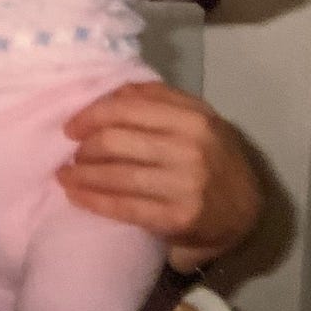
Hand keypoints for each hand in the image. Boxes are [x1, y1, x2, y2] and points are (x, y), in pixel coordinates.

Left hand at [57, 81, 261, 273]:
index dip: (90, 116)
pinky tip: (76, 195)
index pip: (126, 109)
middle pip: (115, 142)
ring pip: (115, 175)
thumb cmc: (212, 156)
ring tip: (65, 173)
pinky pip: (123, 207)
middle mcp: (190, 149)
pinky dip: (93, 200)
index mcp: (193, 118)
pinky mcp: (177, 218)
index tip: (71, 125)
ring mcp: (185, 186)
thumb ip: (157, 99)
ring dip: (81, 175)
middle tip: (73, 152)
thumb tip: (110, 92)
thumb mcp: (196, 118)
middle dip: (84, 147)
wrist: (244, 210)